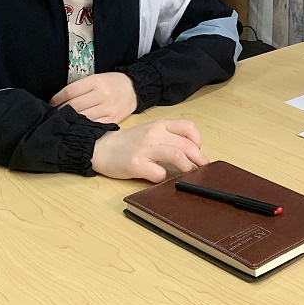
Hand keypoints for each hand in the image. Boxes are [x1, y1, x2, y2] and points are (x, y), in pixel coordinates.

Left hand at [51, 72, 138, 123]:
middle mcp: (103, 94)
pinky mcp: (113, 119)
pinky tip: (78, 127)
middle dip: (61, 111)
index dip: (57, 98)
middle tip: (54, 114)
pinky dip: (84, 127)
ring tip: (64, 121)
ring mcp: (109, 108)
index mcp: (96, 81)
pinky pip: (94, 125)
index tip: (52, 103)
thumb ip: (81, 87)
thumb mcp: (97, 78)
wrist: (134, 89)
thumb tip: (60, 100)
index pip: (70, 91)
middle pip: (75, 105)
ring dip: (70, 121)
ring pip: (83, 117)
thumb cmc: (111, 83)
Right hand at [91, 119, 207, 181]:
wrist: (101, 147)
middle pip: (187, 145)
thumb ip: (169, 137)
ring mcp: (145, 149)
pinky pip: (159, 173)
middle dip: (199, 159)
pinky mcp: (135, 164)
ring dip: (187, 168)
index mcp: (159, 125)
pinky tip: (163, 179)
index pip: (188, 127)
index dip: (198, 141)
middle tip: (202, 168)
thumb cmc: (128, 142)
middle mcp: (154, 134)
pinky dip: (165, 179)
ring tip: (188, 175)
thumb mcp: (151, 132)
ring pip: (177, 157)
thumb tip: (192, 153)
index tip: (199, 151)